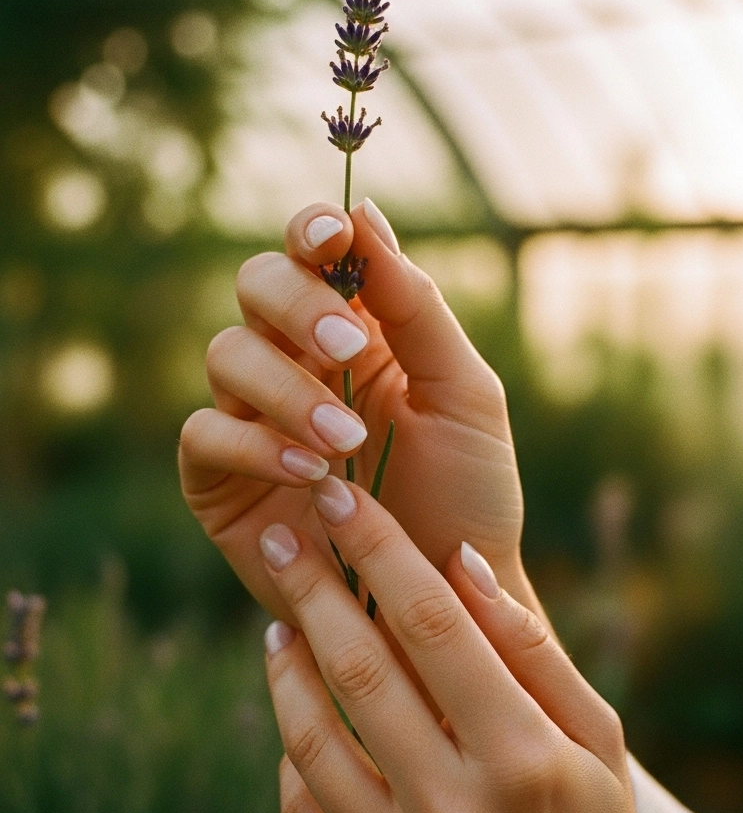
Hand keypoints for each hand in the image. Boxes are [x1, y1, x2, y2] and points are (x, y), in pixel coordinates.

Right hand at [179, 199, 536, 626]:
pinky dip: (253, 443)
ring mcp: (252, 420)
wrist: (449, 600)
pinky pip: (204, 434)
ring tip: (345, 440)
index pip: (310, 254)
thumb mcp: (463, 394)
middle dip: (294, 303)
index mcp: (355, 330)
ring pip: (225, 355)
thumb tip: (366, 212)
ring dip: (287, 387)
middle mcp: (295, 362)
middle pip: (253, 286)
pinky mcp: (220, 482)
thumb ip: (416, 307)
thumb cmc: (467, 494)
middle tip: (349, 347)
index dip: (310, 231)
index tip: (334, 237)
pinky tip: (309, 473)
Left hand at [260, 480, 742, 812]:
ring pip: (312, 737)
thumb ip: (531, 650)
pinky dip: (292, 748)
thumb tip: (460, 559)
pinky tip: (295, 709)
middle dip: (312, 586)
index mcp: (524, 760)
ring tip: (278, 619)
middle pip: (359, 669)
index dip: (380, 549)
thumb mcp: (596, 743)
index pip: (431, 624)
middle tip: (283, 534)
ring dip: (286, 664)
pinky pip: (302, 809)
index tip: (344, 498)